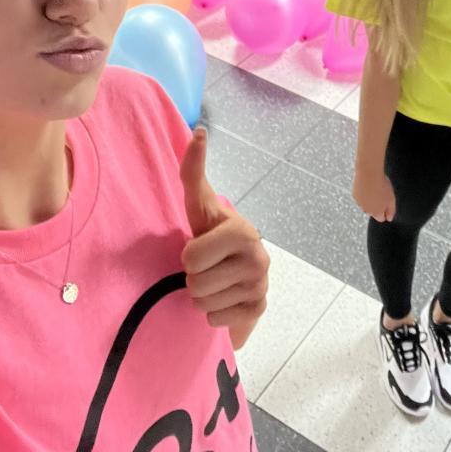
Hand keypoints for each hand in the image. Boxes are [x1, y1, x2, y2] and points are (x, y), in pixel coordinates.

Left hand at [180, 127, 269, 349]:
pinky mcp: (259, 311)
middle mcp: (259, 258)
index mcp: (243, 231)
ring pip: (203, 304)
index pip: (191, 258)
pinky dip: (215, 315)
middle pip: (195, 284)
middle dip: (194, 279)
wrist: (235, 275)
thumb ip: (193, 171)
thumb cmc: (211, 237)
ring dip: (203, 298)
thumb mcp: (199, 206)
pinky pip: (216, 321)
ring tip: (215, 283)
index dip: (188, 256)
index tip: (202, 249)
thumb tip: (199, 130)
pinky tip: (225, 300)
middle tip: (207, 269)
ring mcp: (262, 287)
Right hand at [353, 170, 395, 222]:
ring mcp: (360, 204)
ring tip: (374, 189)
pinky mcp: (354, 196)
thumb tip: (389, 218)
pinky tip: (367, 186)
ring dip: (369, 200)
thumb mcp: (392, 199)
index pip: (381, 218)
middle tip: (381, 193)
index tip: (386, 203)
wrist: (369, 174)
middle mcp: (367, 211)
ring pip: (366, 205)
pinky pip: (360, 197)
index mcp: (377, 213)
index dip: (385, 211)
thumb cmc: (382, 185)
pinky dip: (363, 194)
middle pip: (373, 212)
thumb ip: (391, 211)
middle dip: (377, 206)